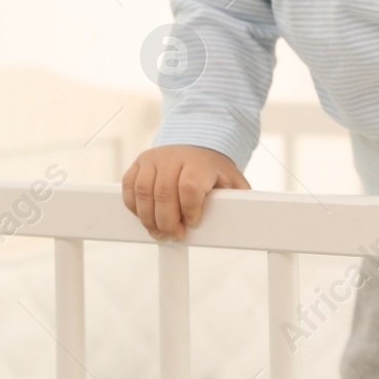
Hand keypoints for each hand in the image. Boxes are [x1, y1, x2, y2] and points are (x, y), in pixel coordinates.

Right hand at [121, 144, 249, 240]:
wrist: (197, 143)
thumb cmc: (213, 169)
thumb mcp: (231, 181)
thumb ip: (238, 199)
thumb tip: (249, 219)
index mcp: (199, 162)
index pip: (190, 187)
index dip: (190, 209)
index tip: (193, 222)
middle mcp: (174, 157)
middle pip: (164, 193)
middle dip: (167, 221)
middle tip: (174, 235)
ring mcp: (154, 159)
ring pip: (143, 191)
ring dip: (148, 218)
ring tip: (158, 231)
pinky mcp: (140, 163)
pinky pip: (129, 186)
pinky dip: (133, 205)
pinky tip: (144, 216)